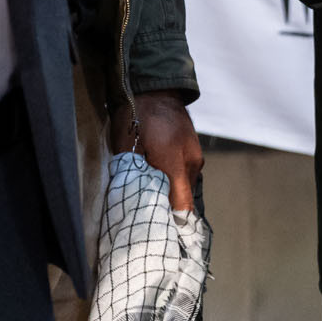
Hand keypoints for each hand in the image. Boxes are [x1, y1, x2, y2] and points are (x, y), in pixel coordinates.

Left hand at [111, 89, 203, 213]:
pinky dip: (175, 177)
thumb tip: (137, 204)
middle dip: (169, 208)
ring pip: (185, 185)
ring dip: (172, 191)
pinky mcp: (194, 148)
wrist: (154, 86)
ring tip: (153, 193)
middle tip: (150, 215)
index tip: (161, 234)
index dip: (172, 224)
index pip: (182, 208)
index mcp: (174, 165)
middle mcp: (190, 163)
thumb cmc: (134, 117)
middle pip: (184, 199)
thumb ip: (135, 178)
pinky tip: (160, 174)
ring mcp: (195, 155)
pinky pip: (186, 172)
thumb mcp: (126, 149)